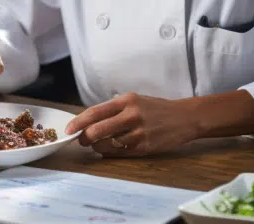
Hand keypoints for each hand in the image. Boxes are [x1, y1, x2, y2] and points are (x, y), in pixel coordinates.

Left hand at [64, 93, 199, 156]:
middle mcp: (131, 115)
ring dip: (97, 147)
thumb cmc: (155, 109)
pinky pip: (120, 152)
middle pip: (97, 130)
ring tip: (96, 145)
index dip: (78, 122)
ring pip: (107, 144)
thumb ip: (113, 109)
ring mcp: (138, 132)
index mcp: (126, 100)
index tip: (68, 130)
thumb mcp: (134, 101)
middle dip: (84, 138)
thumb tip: (88, 121)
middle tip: (80, 140)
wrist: (184, 117)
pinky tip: (108, 149)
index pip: (95, 112)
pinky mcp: (145, 147)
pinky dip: (110, 152)